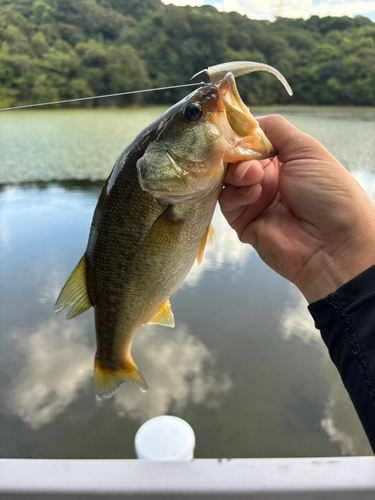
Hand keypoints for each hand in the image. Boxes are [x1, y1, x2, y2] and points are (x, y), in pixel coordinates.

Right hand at [220, 115, 374, 302]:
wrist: (332, 244)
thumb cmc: (328, 193)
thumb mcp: (306, 150)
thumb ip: (277, 129)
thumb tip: (249, 120)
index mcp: (283, 160)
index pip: (251, 141)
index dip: (240, 134)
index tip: (230, 128)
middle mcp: (266, 179)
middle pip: (234, 158)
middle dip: (235, 152)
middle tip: (241, 153)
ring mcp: (254, 200)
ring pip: (227, 178)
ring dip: (237, 172)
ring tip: (254, 176)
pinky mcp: (243, 222)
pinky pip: (226, 201)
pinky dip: (236, 193)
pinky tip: (253, 193)